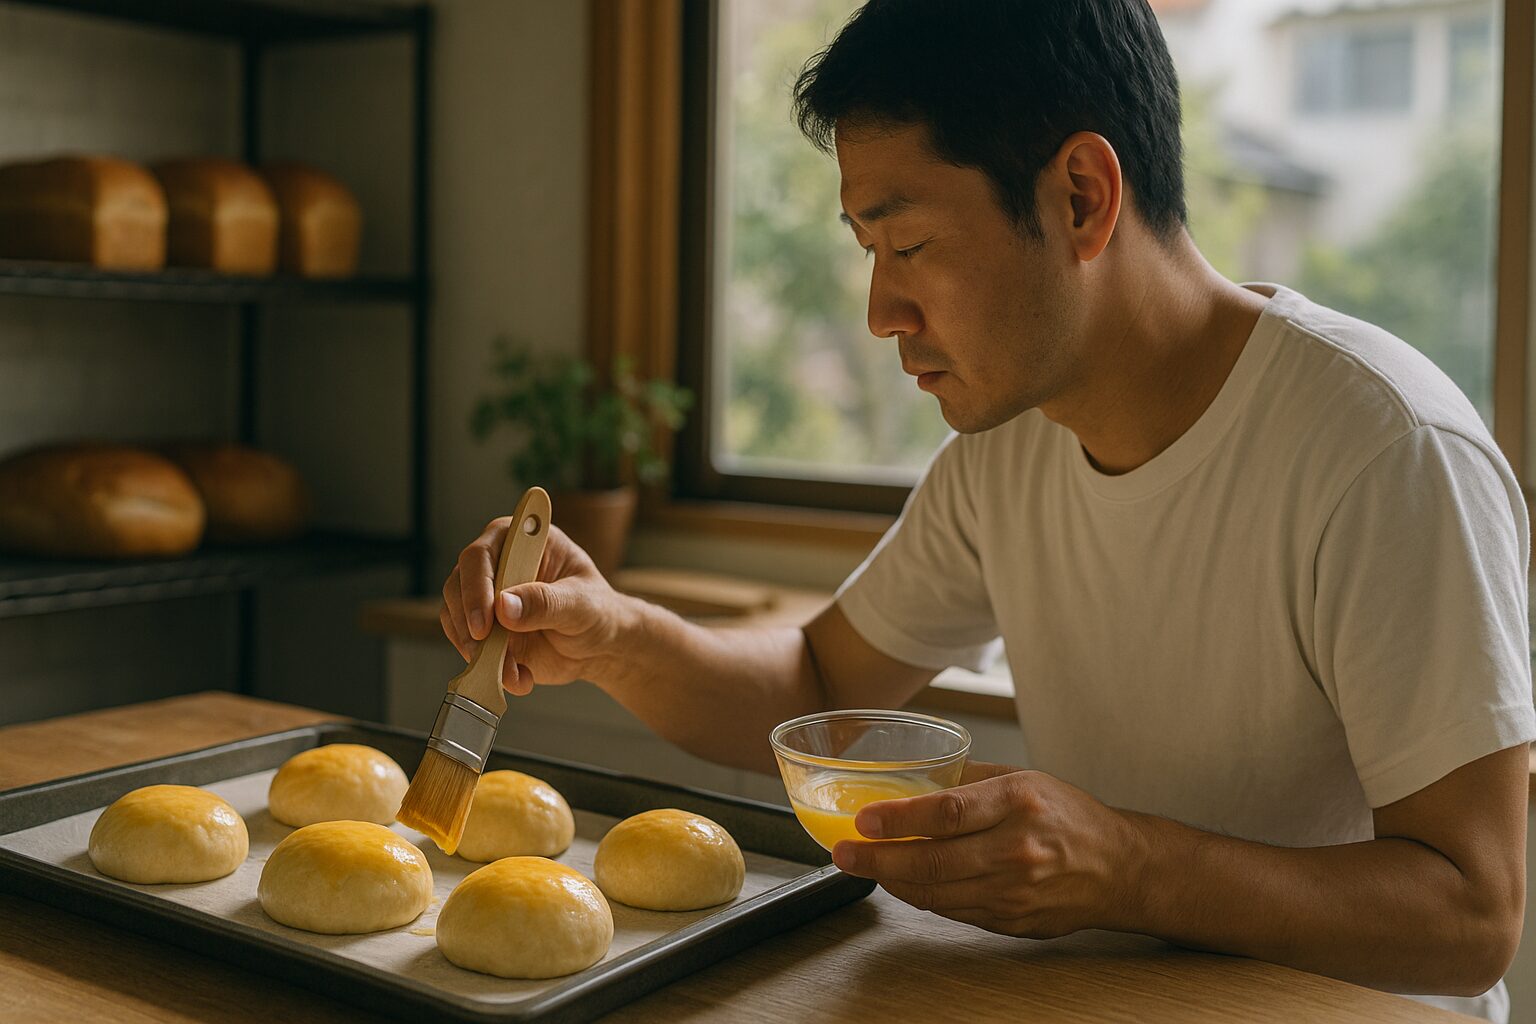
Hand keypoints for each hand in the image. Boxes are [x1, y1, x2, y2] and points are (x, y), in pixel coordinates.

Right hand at [439, 522, 636, 693]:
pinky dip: (486, 667)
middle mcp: (496, 565)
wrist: (599, 644)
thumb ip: (546, 602)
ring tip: (512, 672)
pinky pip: (468, 646)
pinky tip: (518, 678)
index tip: (484, 621)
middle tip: (486, 651)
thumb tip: (503, 606)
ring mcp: (486, 599)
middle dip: (469, 623)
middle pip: (458, 586)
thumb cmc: (596, 610)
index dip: (477, 586)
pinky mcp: (484, 630)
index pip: (481, 554)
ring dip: (477, 651)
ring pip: (456, 618)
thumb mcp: (581, 604)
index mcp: (521, 542)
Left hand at [830, 762, 1148, 937]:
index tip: (865, 818)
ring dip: (893, 880)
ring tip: (863, 865)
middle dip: (879, 858)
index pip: (949, 812)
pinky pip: (953, 910)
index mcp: (1020, 802)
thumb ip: (970, 780)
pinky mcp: (1011, 920)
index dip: (900, 818)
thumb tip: (915, 777)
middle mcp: (1017, 849)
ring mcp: (1015, 891)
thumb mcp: (1025, 779)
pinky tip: (902, 882)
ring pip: (937, 892)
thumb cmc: (1070, 817)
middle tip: (844, 852)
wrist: (1119, 868)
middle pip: (934, 859)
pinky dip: (922, 897)